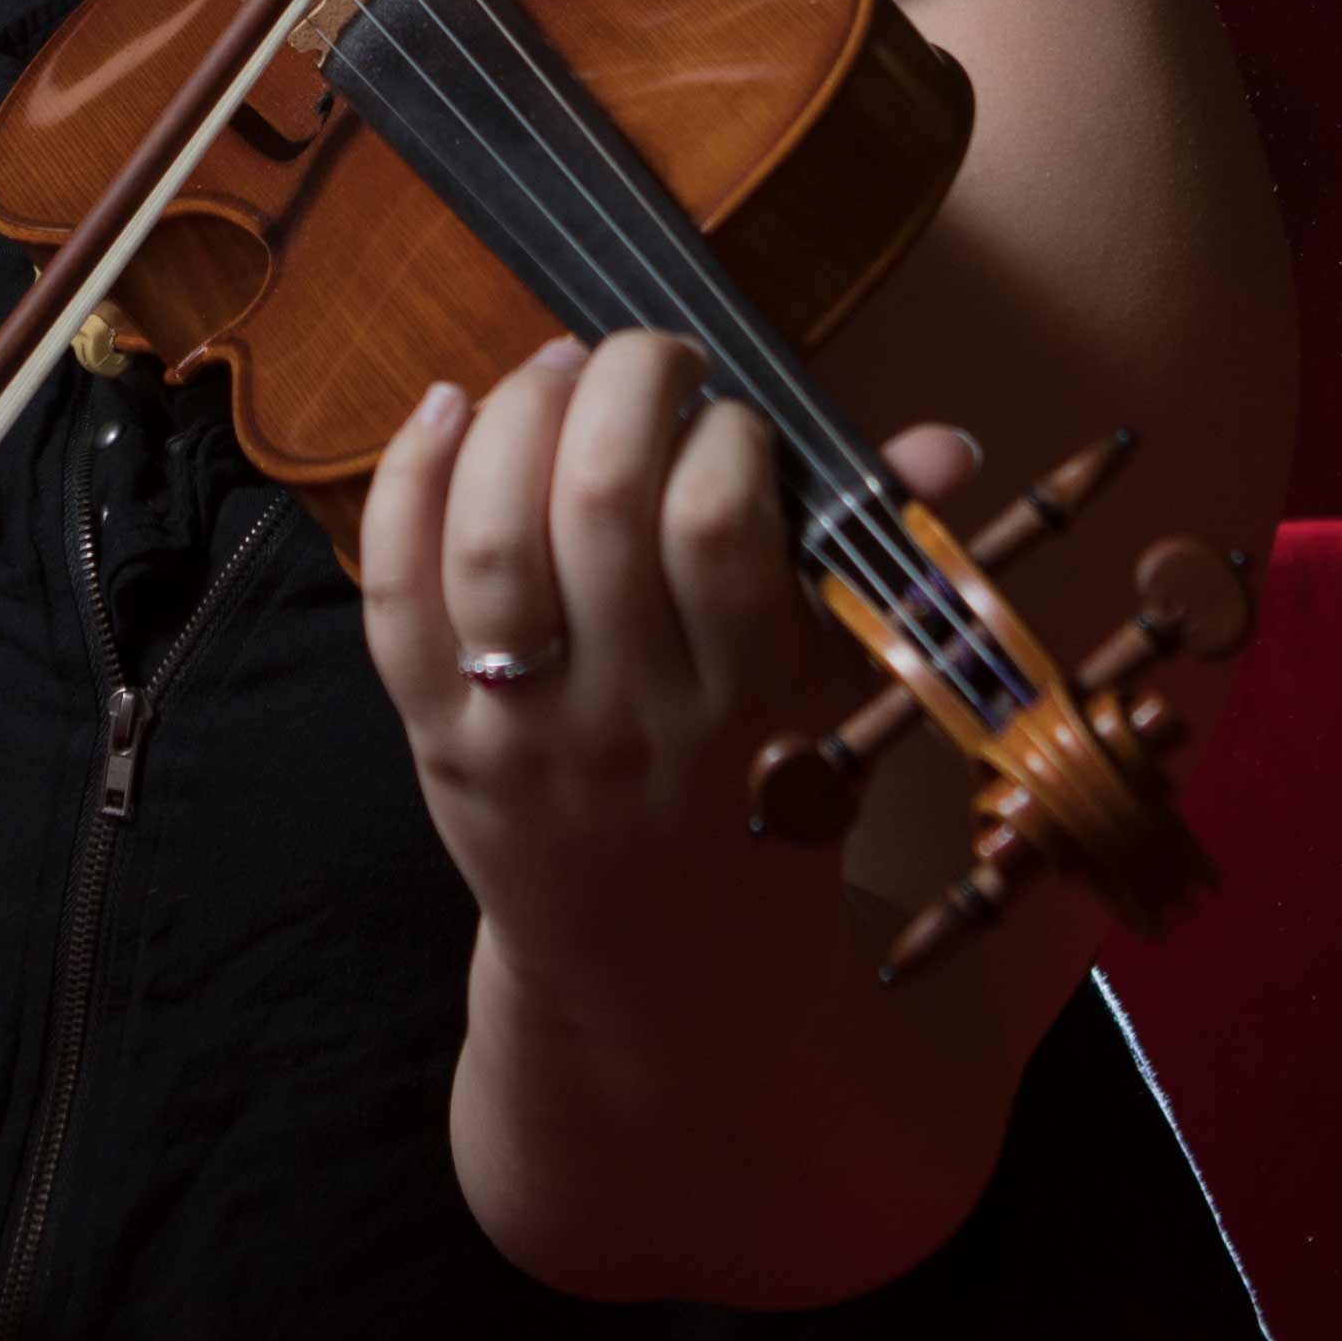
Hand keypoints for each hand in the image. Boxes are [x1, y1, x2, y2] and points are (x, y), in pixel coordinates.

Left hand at [360, 331, 974, 986]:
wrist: (655, 981)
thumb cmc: (755, 809)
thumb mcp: (834, 707)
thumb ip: (873, 569)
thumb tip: (949, 444)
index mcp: (746, 707)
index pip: (720, 525)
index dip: (723, 429)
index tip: (732, 412)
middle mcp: (626, 717)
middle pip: (597, 504)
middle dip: (621, 384)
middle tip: (647, 359)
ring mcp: (518, 728)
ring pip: (491, 535)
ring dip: (516, 415)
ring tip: (557, 371)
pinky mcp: (430, 735)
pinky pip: (392, 588)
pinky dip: (407, 478)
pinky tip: (445, 407)